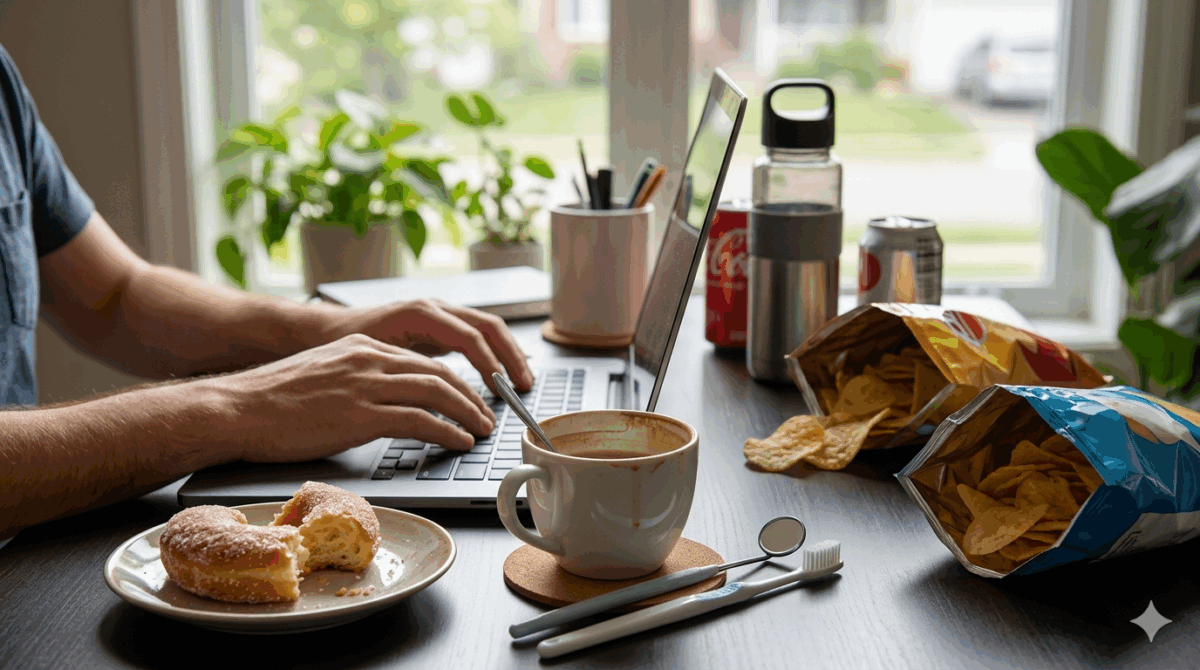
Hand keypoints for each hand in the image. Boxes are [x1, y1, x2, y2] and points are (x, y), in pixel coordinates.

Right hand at [210, 334, 495, 460]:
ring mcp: (364, 384)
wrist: (235, 408)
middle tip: (487, 414)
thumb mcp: (322, 376)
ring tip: (481, 429)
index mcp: (360, 346)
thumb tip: (381, 403)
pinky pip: (418, 419)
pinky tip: (458, 441)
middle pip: (437, 371)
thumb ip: (355, 381)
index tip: (469, 396)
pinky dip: (446, 430)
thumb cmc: (271, 401)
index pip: (419, 359)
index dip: (451, 379)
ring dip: (467, 412)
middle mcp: (367, 357)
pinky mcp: (360, 413)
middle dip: (470, 394)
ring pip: (436, 391)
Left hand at [334, 299, 534, 392]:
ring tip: (521, 381)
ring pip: (485, 329)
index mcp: (420, 314)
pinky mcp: (436, 325)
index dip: (491, 365)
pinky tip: (499, 375)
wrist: (318, 331)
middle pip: (488, 327)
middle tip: (524, 386)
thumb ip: (407, 371)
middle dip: (510, 356)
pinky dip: (492, 354)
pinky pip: (473, 335)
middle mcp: (433, 308)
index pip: (470, 338)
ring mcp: (437, 314)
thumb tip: (436, 394)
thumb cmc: (339, 346)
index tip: (503, 390)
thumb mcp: (372, 357)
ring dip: (506, 354)